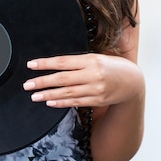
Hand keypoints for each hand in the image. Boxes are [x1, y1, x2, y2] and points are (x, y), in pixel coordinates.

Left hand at [22, 53, 140, 108]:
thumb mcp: (96, 57)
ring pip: (67, 92)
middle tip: (27, 85)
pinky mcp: (97, 100)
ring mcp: (95, 89)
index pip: (63, 61)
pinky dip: (61, 103)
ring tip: (34, 95)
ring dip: (48, 94)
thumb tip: (54, 65)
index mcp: (91, 60)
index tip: (31, 65)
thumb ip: (78, 62)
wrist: (132, 81)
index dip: (46, 63)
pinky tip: (50, 102)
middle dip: (42, 81)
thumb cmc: (112, 66)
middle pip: (62, 78)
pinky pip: (76, 102)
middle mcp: (93, 74)